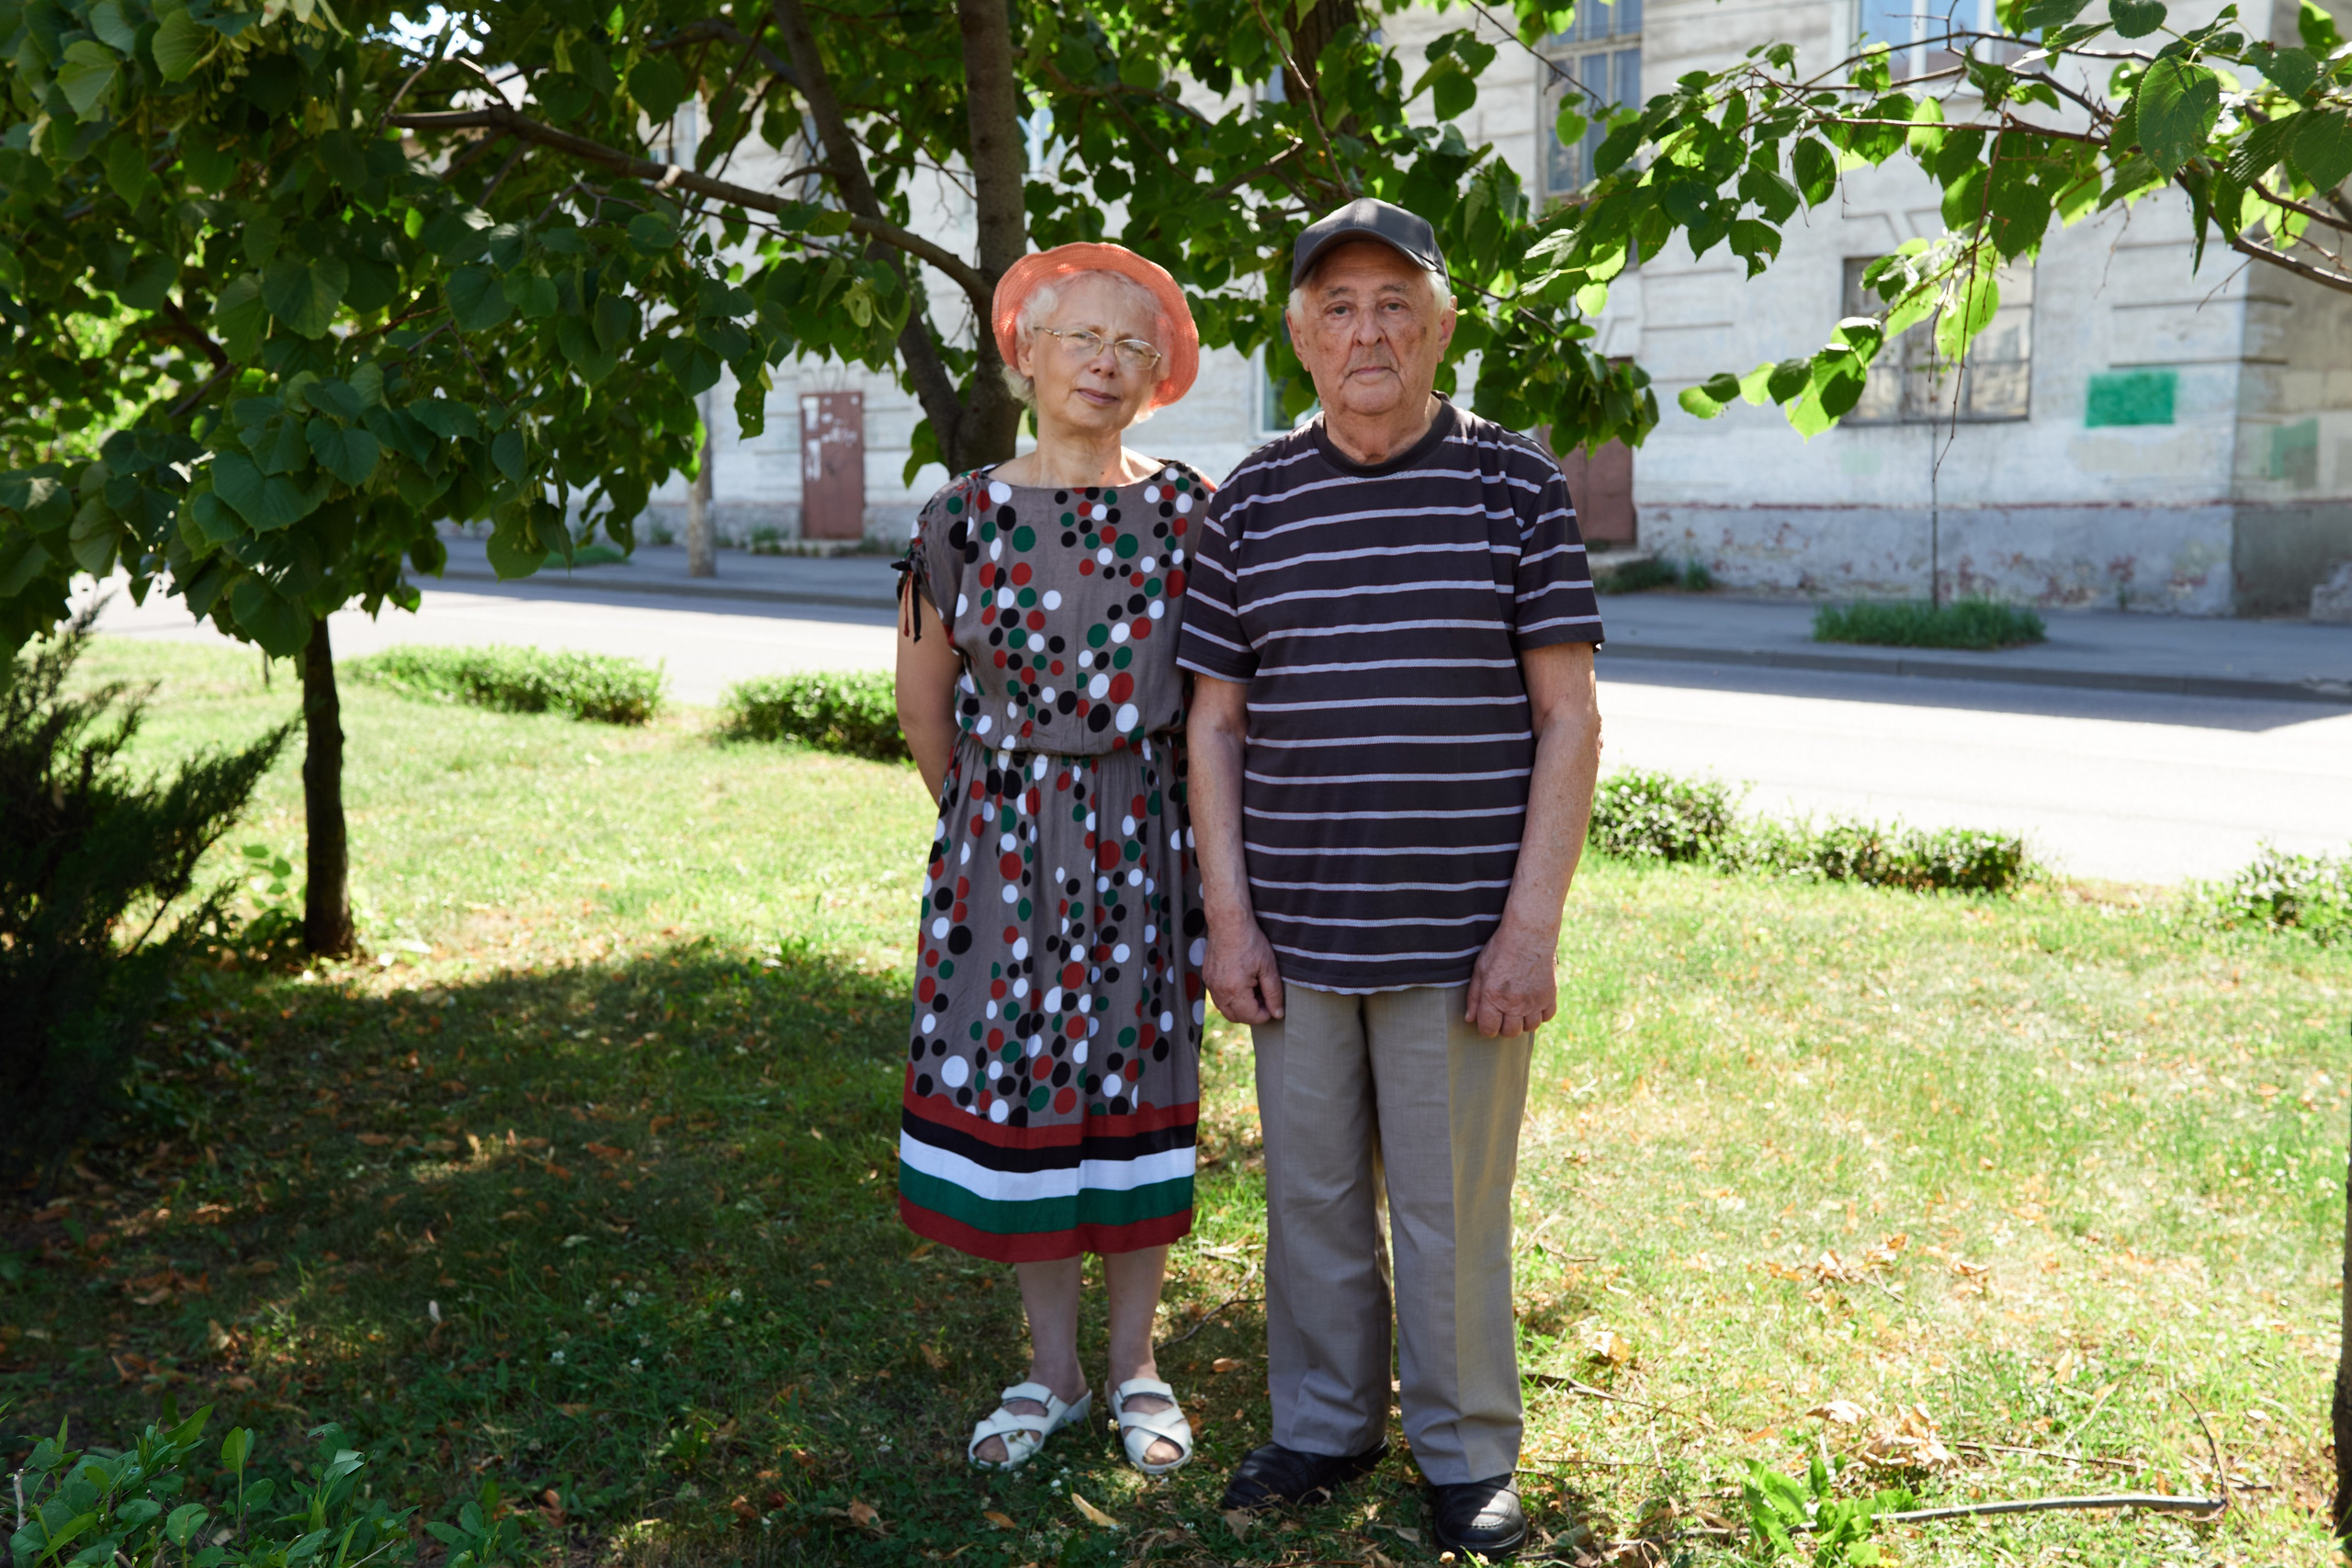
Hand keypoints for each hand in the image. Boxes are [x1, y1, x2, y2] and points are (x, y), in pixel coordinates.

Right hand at [1204, 916, 1284, 1024]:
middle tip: (1264, 997)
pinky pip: (1219, 997)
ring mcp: (1210, 984)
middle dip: (1252, 1013)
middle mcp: (1219, 991)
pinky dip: (1231, 997)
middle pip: (1236, 1017)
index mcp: (1234, 990)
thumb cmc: (1250, 941)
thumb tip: (1277, 1013)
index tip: (1272, 1003)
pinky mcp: (1207, 977)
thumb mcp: (1268, 967)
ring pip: (1226, 1008)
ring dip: (1241, 1006)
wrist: (1228, 922)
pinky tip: (1242, 981)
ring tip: (1254, 988)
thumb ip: (1274, 994)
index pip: (1251, 1017)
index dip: (1266, 1014)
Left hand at [1466, 919, 1558, 1038]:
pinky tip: (1533, 1003)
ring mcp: (1534, 1002)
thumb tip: (1469, 1019)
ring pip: (1530, 1028)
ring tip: (1518, 1009)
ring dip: (1523, 1022)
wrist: (1529, 935)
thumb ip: (1473, 997)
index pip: (1489, 1029)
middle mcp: (1514, 1004)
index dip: (1487, 1028)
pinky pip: (1547, 1017)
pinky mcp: (1550, 996)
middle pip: (1510, 1032)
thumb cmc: (1500, 949)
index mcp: (1493, 997)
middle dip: (1504, 1027)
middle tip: (1503, 1014)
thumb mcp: (1479, 969)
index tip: (1488, 1021)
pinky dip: (1540, 1014)